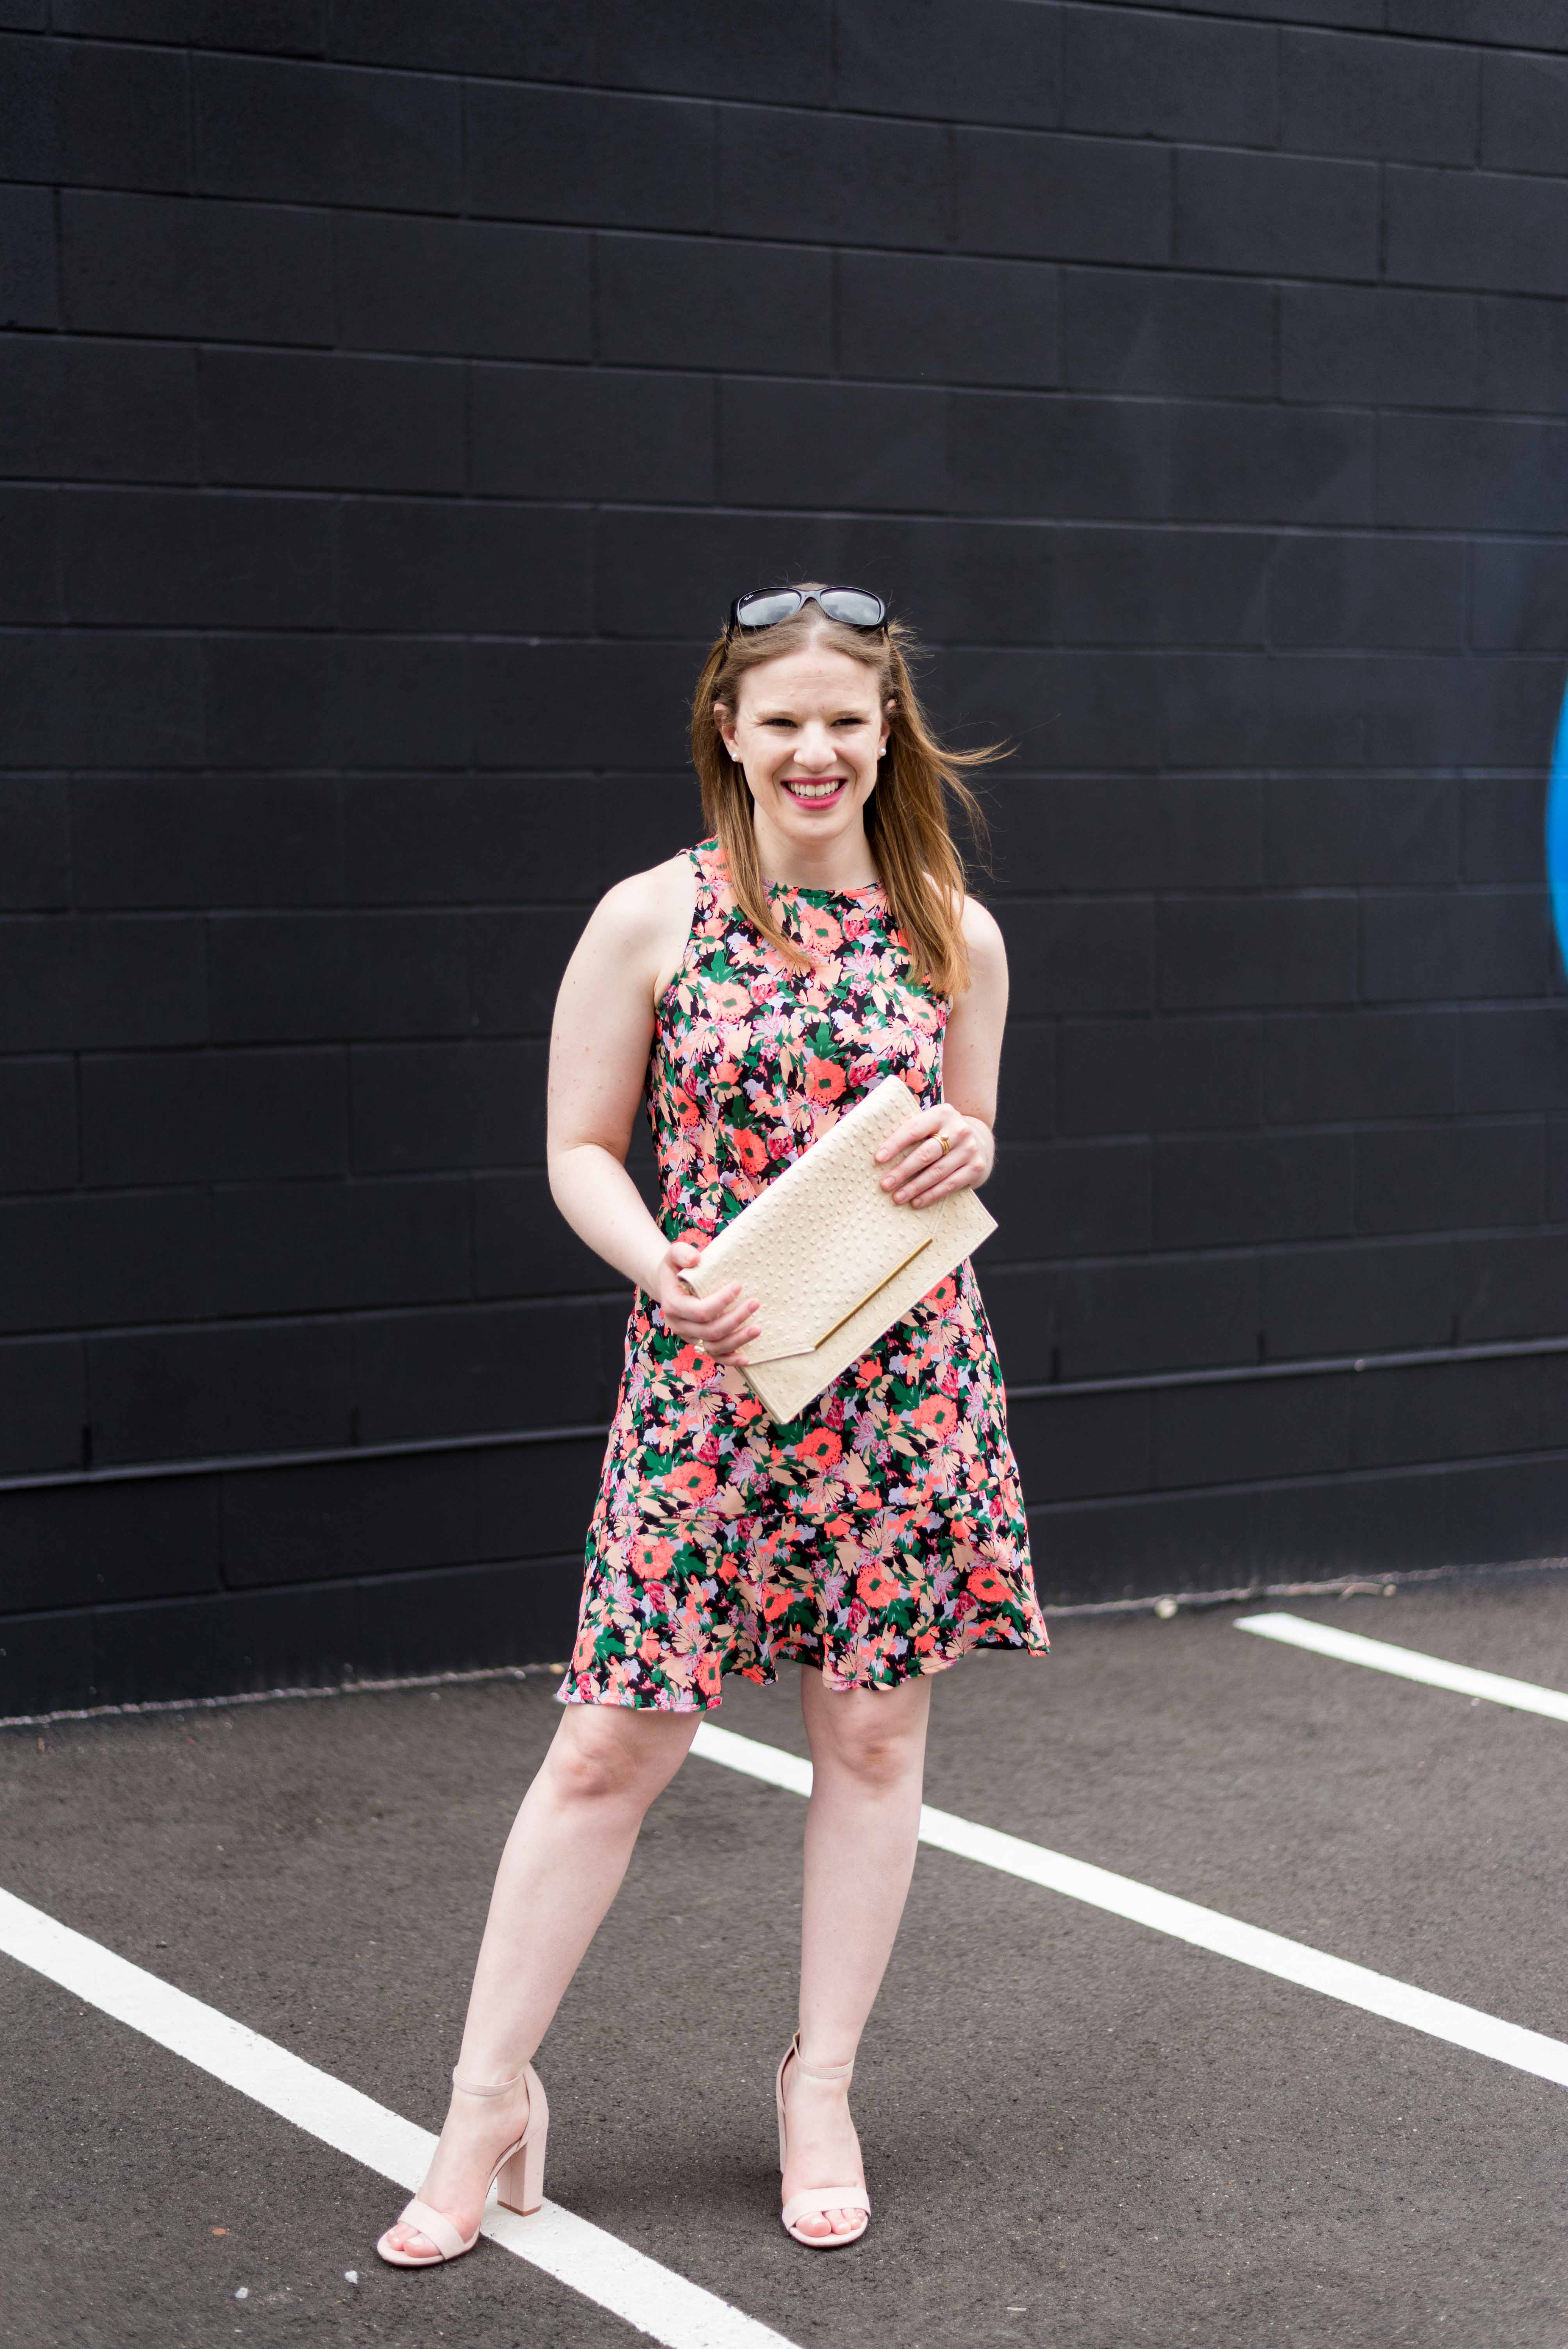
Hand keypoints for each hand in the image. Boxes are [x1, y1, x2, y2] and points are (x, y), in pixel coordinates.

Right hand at [653, 1240, 761, 1364]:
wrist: (668, 1285)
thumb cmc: (675, 1268)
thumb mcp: (673, 1254)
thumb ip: (681, 1252)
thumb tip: (696, 1259)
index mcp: (673, 1305)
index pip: (700, 1310)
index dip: (721, 1301)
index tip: (739, 1286)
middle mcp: (679, 1326)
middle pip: (710, 1330)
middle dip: (735, 1318)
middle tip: (755, 1303)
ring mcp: (689, 1337)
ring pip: (714, 1346)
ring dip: (738, 1339)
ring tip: (758, 1328)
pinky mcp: (698, 1343)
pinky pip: (715, 1356)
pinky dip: (730, 1359)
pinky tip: (747, 1357)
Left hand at [873, 1107, 989, 1207]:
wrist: (977, 1139)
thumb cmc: (941, 1133)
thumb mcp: (929, 1123)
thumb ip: (910, 1129)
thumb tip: (877, 1148)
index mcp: (942, 1113)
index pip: (914, 1129)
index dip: (895, 1144)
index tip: (878, 1159)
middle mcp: (959, 1130)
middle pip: (926, 1154)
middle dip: (902, 1171)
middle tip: (885, 1184)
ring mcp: (969, 1149)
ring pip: (937, 1172)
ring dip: (914, 1187)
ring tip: (897, 1197)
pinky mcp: (976, 1167)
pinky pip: (950, 1185)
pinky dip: (931, 1195)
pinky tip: (916, 1201)